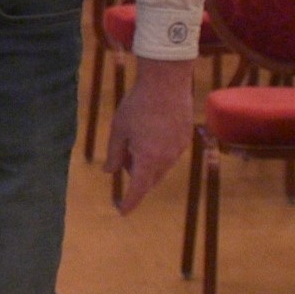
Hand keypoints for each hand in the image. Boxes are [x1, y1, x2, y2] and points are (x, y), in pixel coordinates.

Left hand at [105, 56, 195, 214]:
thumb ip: (114, 154)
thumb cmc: (138, 105)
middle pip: (150, 180)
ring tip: (135, 140)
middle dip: (135, 177)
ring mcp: (179, 150)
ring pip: (161, 168)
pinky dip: (158, 154)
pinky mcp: (185, 139)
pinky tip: (150, 133)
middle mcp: (166, 159)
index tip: (122, 211)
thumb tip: (109, 171)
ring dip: (147, 164)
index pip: (138, 189)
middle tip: (123, 157)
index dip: (129, 202)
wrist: (167, 82)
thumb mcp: (119, 130)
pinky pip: (170, 156)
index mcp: (148, 159)